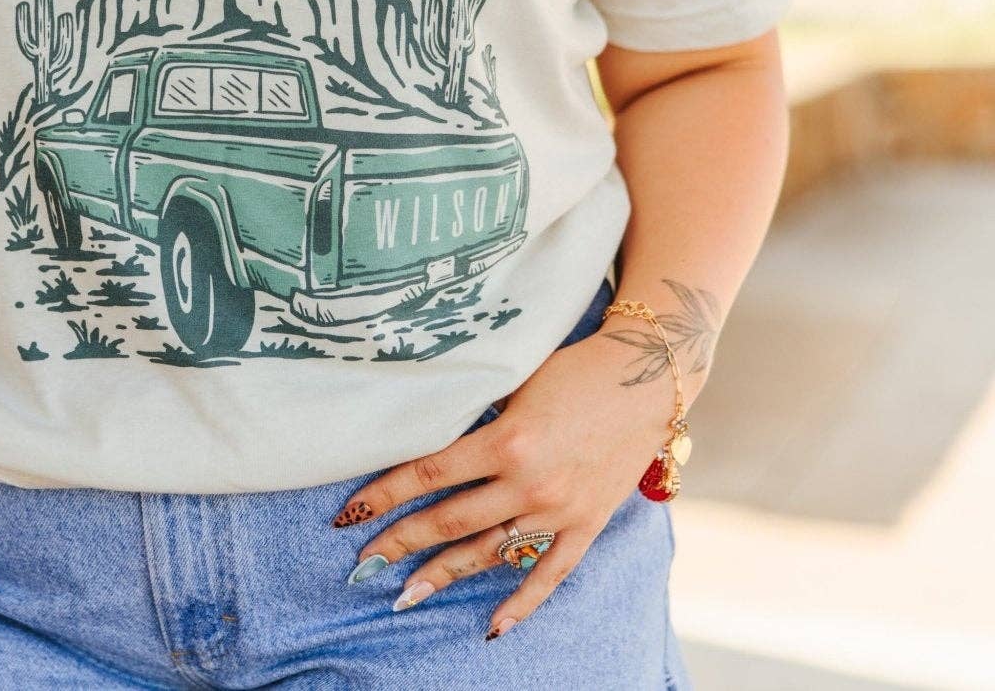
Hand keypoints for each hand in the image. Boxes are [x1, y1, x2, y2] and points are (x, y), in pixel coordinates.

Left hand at [332, 327, 679, 637]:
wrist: (645, 376)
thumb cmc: (571, 368)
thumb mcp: (512, 380)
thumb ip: (470, 412)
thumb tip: (416, 431)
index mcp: (507, 440)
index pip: (428, 474)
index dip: (383, 494)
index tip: (349, 512)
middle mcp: (531, 483)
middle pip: (450, 520)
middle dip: (401, 541)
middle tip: (363, 562)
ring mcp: (560, 510)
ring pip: (489, 552)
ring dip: (444, 574)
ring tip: (405, 593)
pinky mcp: (587, 524)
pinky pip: (551, 573)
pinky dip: (523, 603)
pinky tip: (493, 627)